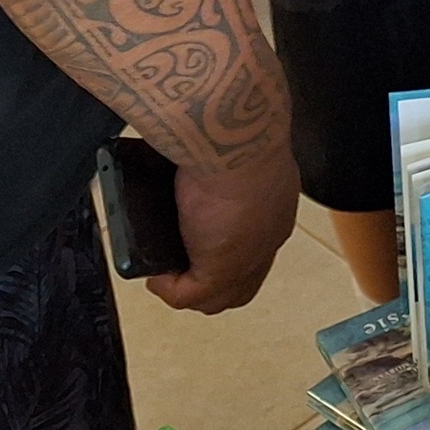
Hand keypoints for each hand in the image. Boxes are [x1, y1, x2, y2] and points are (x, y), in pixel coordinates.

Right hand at [146, 150, 300, 313]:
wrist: (238, 142)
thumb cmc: (235, 132)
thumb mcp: (231, 151)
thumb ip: (219, 167)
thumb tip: (191, 171)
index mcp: (276, 205)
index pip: (255, 242)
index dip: (225, 245)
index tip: (198, 236)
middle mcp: (267, 236)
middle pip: (241, 278)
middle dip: (208, 277)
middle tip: (177, 264)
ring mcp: (247, 258)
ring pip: (219, 296)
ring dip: (186, 287)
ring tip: (162, 272)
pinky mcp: (219, 271)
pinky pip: (187, 296)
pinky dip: (165, 288)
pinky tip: (153, 272)